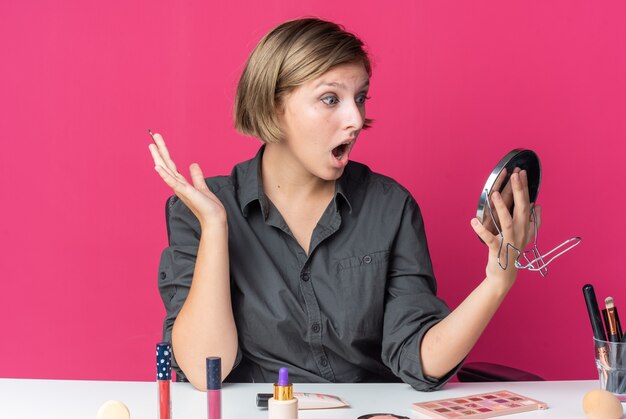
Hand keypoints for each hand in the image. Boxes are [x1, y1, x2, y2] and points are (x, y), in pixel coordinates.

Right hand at [148, 133, 225, 227]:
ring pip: (167, 171)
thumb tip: (193, 164)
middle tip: (153, 135)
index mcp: (181, 183)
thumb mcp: (202, 186)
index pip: (170, 165)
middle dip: (160, 150)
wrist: (214, 219)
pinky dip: (165, 175)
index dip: (164, 152)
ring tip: (152, 146)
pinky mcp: (186, 193)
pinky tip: (158, 167)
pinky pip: (174, 182)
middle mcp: (178, 185)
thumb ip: (196, 176)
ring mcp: (181, 189)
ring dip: (159, 158)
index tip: (158, 140)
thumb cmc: (208, 206)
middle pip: (166, 164)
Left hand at [471, 170, 541, 286]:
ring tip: (495, 195)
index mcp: (526, 227)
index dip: (525, 188)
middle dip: (519, 191)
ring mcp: (509, 242)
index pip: (527, 203)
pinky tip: (473, 221)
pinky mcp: (498, 251)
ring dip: (502, 209)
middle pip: (521, 209)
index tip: (522, 173)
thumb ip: (534, 221)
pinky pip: (490, 240)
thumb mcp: (526, 236)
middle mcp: (520, 233)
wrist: (505, 275)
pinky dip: (482, 231)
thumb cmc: (513, 252)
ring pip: (507, 223)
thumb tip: (538, 205)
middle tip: (515, 175)